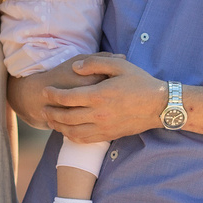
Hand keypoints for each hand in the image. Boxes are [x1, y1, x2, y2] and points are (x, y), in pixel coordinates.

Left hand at [42, 53, 167, 145]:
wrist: (159, 106)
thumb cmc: (140, 83)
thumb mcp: (120, 65)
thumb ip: (96, 62)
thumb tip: (76, 67)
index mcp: (99, 95)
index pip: (67, 97)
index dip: (52, 94)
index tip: (45, 91)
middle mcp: (98, 114)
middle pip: (65, 117)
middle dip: (51, 112)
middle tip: (43, 107)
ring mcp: (103, 127)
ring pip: (72, 131)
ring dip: (58, 126)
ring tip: (51, 120)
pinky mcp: (108, 135)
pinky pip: (84, 139)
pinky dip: (71, 136)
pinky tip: (67, 131)